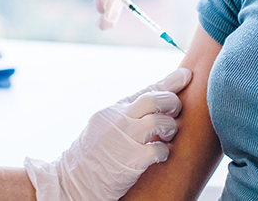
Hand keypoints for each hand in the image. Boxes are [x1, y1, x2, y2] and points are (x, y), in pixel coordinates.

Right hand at [25, 67, 191, 200]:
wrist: (72, 181)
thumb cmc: (92, 156)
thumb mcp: (104, 127)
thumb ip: (126, 116)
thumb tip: (153, 106)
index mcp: (113, 111)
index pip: (145, 90)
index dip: (169, 82)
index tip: (185, 76)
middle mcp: (118, 120)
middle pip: (154, 99)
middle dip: (172, 103)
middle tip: (176, 112)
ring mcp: (124, 140)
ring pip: (159, 122)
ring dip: (170, 128)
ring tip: (168, 135)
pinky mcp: (130, 161)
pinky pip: (158, 150)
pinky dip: (164, 151)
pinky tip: (160, 154)